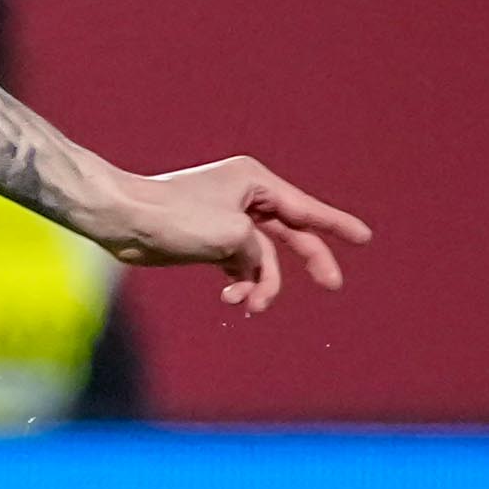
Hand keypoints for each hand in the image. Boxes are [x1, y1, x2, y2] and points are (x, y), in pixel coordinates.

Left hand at [91, 155, 371, 313]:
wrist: (123, 220)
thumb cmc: (175, 218)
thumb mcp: (231, 235)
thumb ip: (258, 251)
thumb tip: (257, 269)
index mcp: (255, 183)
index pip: (305, 208)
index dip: (337, 226)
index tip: (365, 238)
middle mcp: (244, 197)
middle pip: (289, 234)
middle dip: (308, 262)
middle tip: (332, 285)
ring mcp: (226, 220)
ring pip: (261, 257)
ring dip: (261, 283)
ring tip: (250, 305)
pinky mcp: (207, 241)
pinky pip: (238, 266)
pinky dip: (240, 283)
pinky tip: (234, 298)